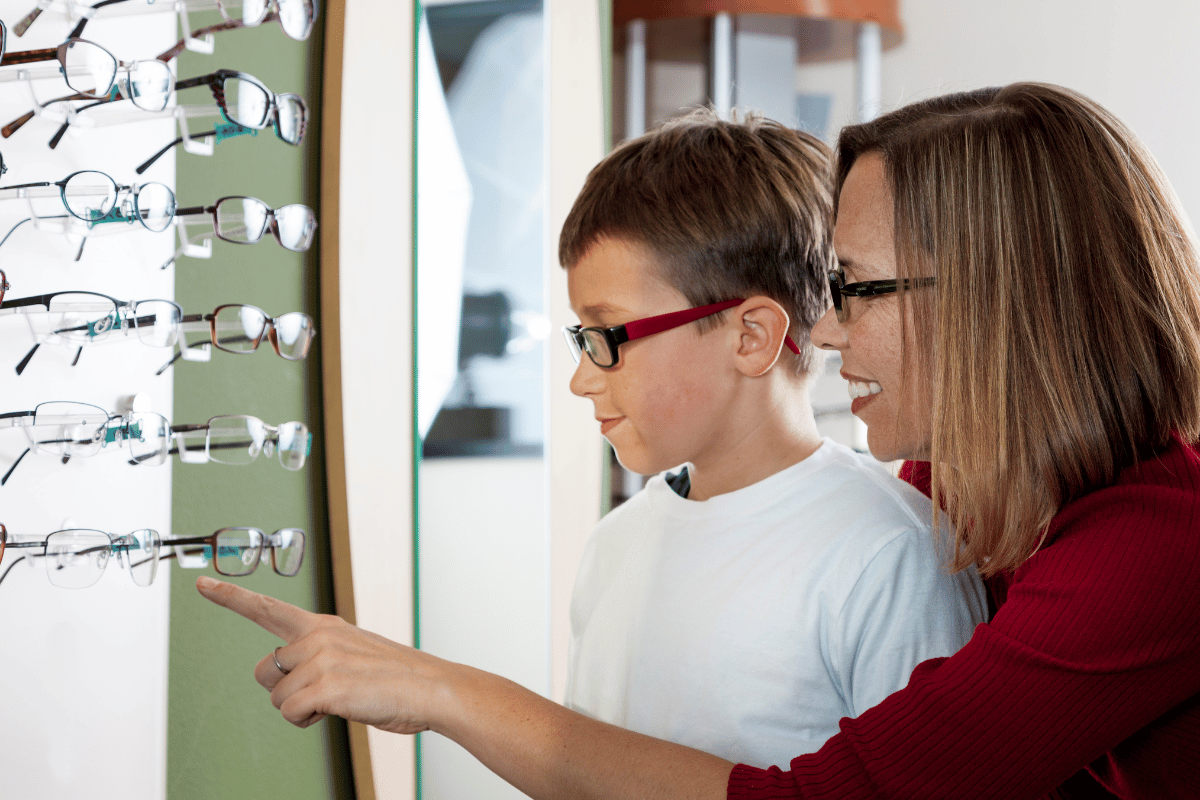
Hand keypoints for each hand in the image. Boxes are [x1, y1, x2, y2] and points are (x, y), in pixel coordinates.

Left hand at [196, 575, 451, 733]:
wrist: (430, 687)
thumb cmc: (394, 678)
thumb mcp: (351, 655)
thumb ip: (316, 657)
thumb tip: (289, 678)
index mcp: (323, 625)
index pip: (267, 606)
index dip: (230, 596)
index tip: (202, 583)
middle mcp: (317, 636)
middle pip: (265, 669)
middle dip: (283, 688)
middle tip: (322, 692)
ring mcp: (321, 658)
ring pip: (277, 697)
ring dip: (301, 708)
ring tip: (339, 700)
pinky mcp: (325, 684)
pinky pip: (290, 713)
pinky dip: (308, 720)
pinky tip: (336, 710)